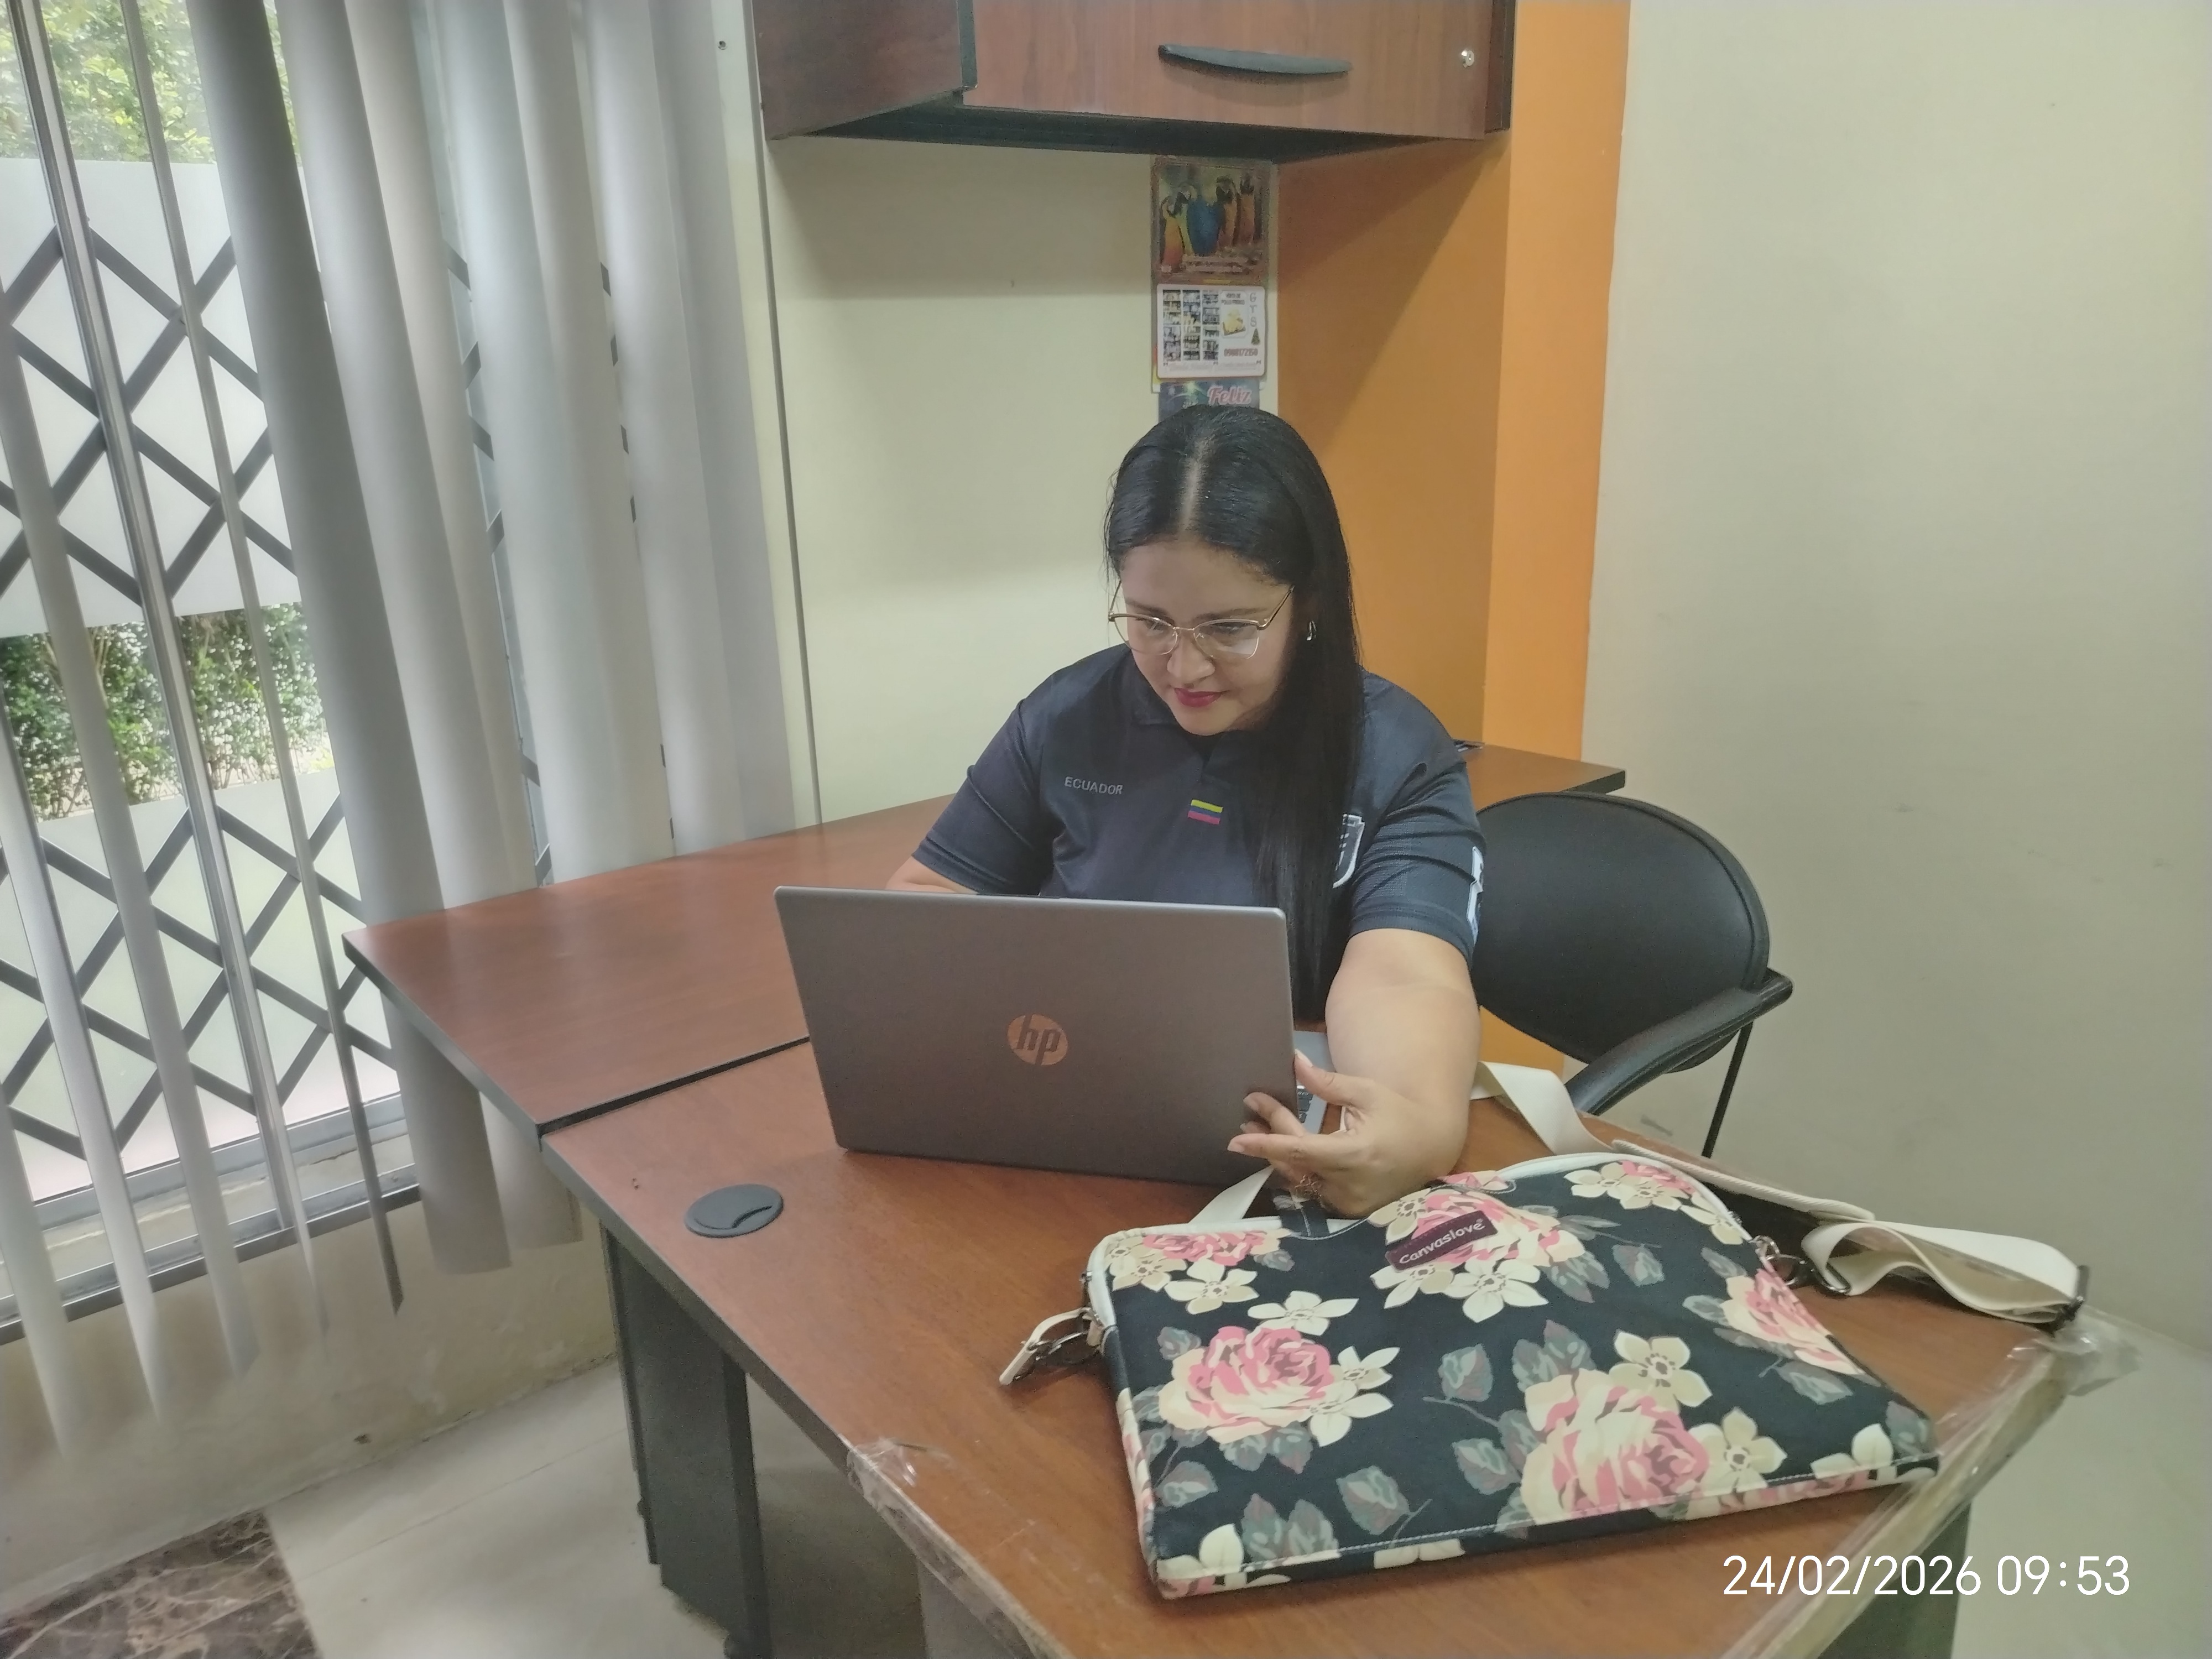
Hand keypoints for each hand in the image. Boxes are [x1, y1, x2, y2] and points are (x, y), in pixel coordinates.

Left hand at [1229, 1051, 1460, 1218]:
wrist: (1431, 1148)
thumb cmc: (1399, 1115)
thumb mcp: (1367, 1093)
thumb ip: (1328, 1084)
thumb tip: (1294, 1063)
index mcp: (1355, 1154)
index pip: (1300, 1151)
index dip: (1266, 1144)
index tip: (1236, 1139)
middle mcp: (1349, 1185)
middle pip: (1296, 1162)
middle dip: (1270, 1136)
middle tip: (1251, 1110)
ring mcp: (1349, 1203)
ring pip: (1300, 1178)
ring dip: (1278, 1153)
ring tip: (1255, 1127)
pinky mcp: (1349, 1209)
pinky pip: (1313, 1188)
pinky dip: (1297, 1168)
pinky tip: (1281, 1149)